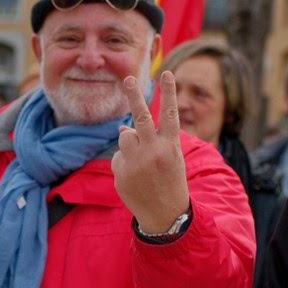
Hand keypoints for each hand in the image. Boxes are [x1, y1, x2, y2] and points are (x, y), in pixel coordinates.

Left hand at [113, 72, 189, 235]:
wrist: (165, 215)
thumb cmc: (169, 180)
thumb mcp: (168, 157)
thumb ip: (151, 139)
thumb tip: (123, 125)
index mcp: (170, 146)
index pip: (170, 114)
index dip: (169, 92)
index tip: (166, 72)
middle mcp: (153, 152)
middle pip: (141, 117)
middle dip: (134, 95)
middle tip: (127, 78)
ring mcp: (136, 162)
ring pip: (124, 136)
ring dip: (130, 142)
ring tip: (142, 163)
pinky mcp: (121, 172)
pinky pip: (118, 157)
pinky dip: (124, 163)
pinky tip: (135, 178)